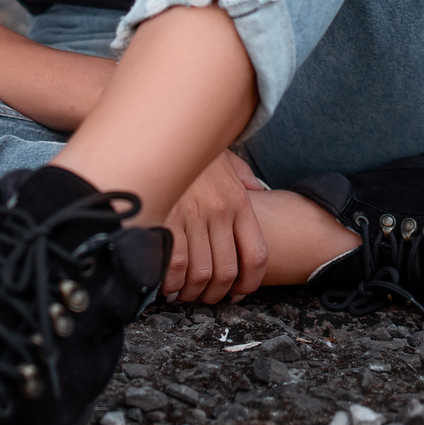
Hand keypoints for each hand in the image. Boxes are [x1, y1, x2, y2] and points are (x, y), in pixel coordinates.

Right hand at [162, 150, 267, 303]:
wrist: (164, 128)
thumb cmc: (193, 147)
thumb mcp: (229, 158)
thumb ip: (245, 178)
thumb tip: (259, 190)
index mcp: (239, 201)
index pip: (256, 254)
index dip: (250, 282)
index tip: (239, 292)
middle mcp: (220, 211)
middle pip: (227, 270)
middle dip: (216, 293)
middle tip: (206, 297)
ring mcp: (193, 215)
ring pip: (201, 272)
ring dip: (192, 291)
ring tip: (184, 294)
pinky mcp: (167, 216)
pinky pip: (174, 263)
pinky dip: (171, 282)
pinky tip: (167, 285)